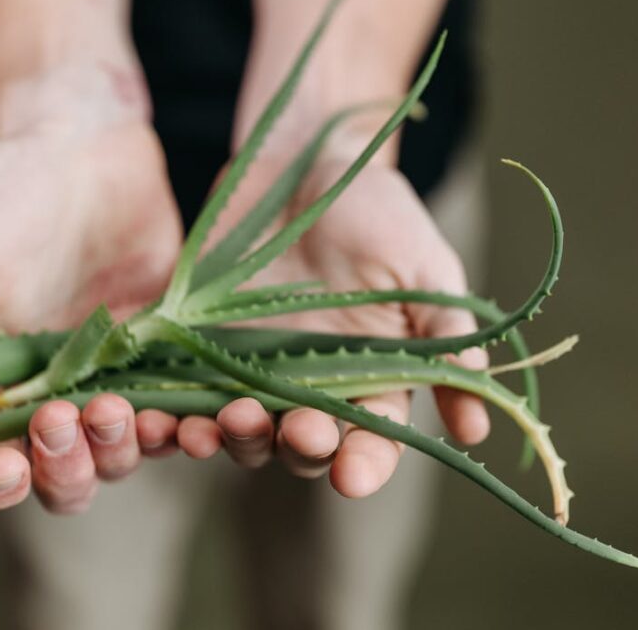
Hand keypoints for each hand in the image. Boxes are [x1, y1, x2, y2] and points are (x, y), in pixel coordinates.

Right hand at [0, 80, 184, 512]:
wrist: (79, 138)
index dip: (1, 480)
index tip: (7, 464)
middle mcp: (56, 393)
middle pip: (68, 474)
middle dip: (68, 465)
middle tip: (67, 417)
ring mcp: (116, 374)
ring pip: (127, 450)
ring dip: (126, 448)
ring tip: (125, 411)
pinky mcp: (170, 349)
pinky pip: (185, 405)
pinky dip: (192, 423)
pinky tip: (201, 416)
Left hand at [170, 141, 489, 497]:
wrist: (303, 160)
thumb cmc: (376, 210)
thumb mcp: (423, 266)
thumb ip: (445, 337)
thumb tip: (478, 426)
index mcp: (371, 378)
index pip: (371, 442)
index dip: (365, 465)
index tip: (353, 476)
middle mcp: (311, 386)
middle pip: (302, 447)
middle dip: (299, 448)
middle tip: (296, 429)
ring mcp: (251, 369)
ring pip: (240, 431)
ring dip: (232, 439)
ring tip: (221, 425)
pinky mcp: (200, 347)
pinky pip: (183, 394)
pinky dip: (171, 415)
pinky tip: (159, 415)